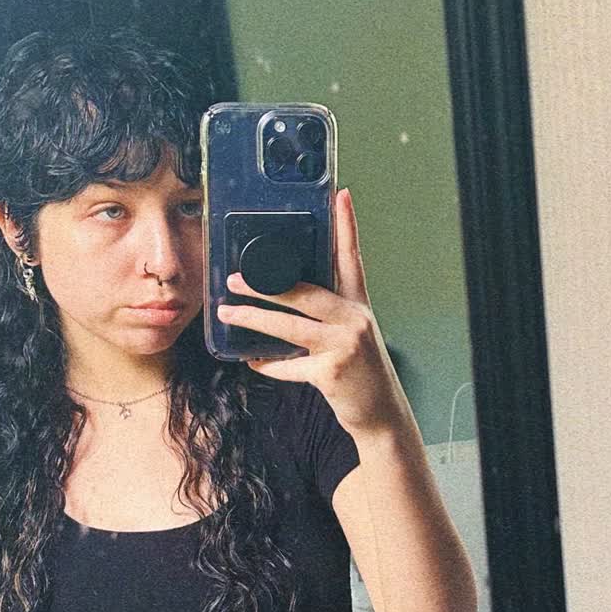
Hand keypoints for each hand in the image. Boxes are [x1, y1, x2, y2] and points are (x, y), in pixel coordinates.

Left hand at [216, 188, 404, 435]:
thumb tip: (282, 306)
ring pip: (290, 327)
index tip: (340, 196)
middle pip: (305, 292)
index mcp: (358, 306)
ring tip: (228, 312)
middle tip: (236, 278)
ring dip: (254, 319)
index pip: (351, 258)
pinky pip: (289, 366)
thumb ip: (325, 319)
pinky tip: (252, 360)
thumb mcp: (351, 337)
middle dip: (266, 284)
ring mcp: (344, 346)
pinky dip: (268, 364)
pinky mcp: (331, 373)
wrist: (382, 415)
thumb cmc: (361, 374)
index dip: (346, 226)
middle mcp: (354, 320)